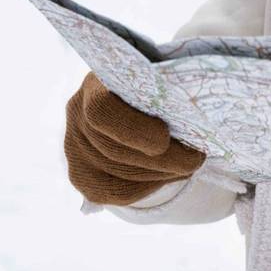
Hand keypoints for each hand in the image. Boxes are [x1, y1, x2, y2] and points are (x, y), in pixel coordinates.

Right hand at [63, 72, 204, 204]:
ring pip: (119, 173)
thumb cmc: (153, 85)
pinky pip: (117, 192)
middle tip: (196, 158)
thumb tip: (197, 114)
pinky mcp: (80, 175)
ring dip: (161, 173)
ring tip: (188, 164)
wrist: (135, 102)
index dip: (132, 129)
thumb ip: (170, 88)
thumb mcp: (160, 78)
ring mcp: (73, 145)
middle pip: (114, 149)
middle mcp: (76, 112)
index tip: (166, 136)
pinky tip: (168, 175)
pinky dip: (149, 187)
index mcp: (96, 81)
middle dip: (162, 158)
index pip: (101, 110)